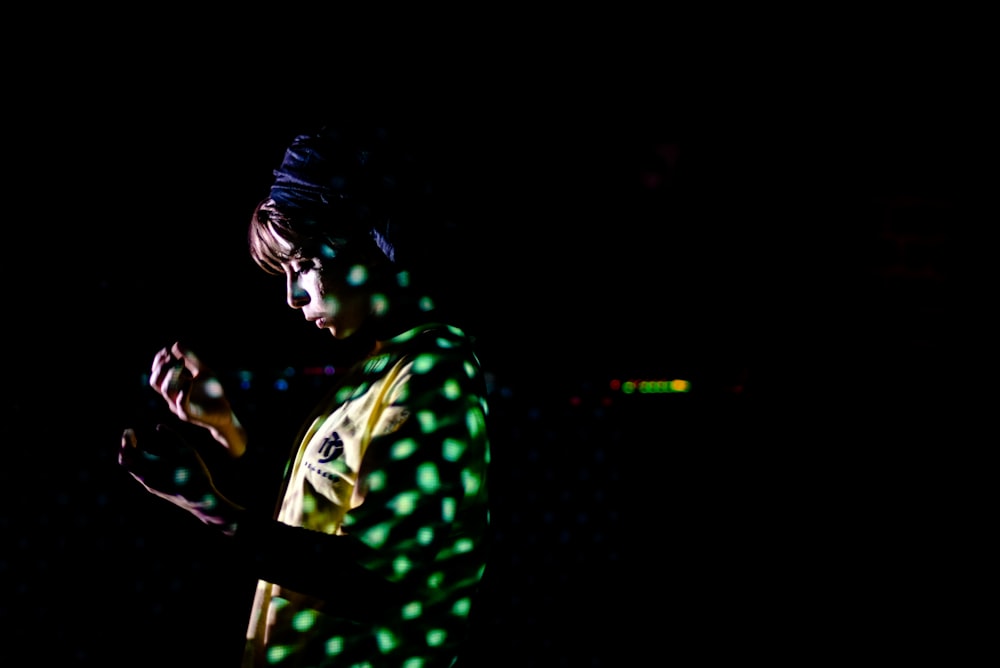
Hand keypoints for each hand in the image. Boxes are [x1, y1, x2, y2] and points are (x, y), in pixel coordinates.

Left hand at [119, 424, 242, 534]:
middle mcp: (145, 477)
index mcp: (150, 466)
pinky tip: (152, 458)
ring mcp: (149, 485)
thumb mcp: (185, 450)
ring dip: (134, 456)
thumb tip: (159, 426)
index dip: (127, 440)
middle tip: (131, 436)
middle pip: (126, 462)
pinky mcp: (155, 489)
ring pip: (134, 469)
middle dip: (127, 448)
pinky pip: (141, 474)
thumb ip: (172, 436)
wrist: (199, 499)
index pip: (128, 452)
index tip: (129, 430)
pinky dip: (141, 463)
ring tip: (141, 446)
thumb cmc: (193, 472)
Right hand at [149, 342, 245, 456]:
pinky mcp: (190, 414)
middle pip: (155, 382)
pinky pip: (181, 404)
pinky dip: (184, 391)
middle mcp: (173, 396)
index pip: (157, 374)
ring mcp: (179, 406)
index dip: (158, 362)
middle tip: (172, 358)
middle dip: (161, 368)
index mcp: (174, 387)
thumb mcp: (203, 371)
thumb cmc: (212, 393)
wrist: (225, 413)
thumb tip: (175, 344)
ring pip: (166, 390)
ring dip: (171, 375)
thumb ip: (191, 359)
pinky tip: (190, 380)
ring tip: (181, 364)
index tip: (166, 351)